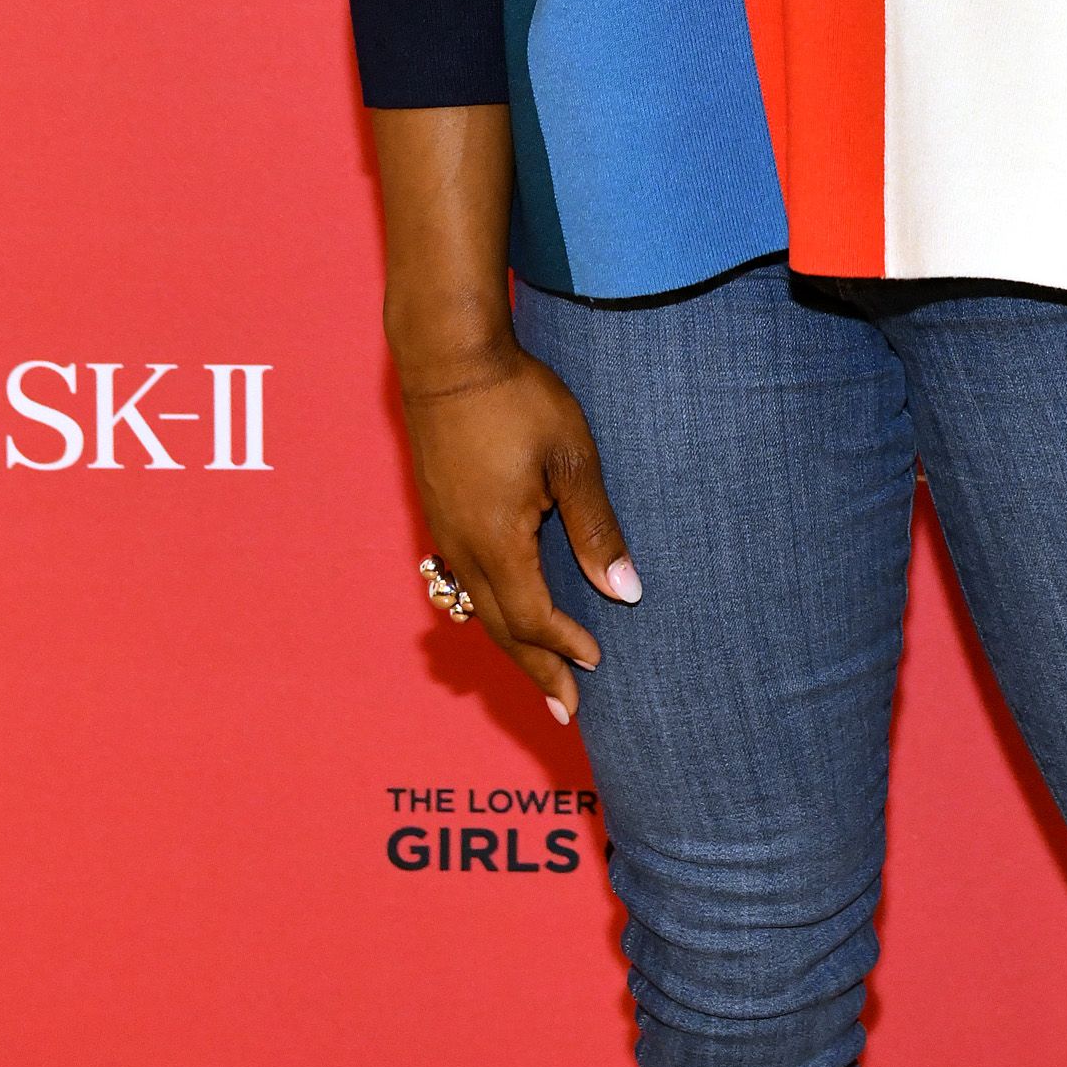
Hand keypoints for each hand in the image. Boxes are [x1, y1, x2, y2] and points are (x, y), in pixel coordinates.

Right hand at [398, 335, 639, 725]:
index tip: (598, 664)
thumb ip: (596, 528)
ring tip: (539, 671)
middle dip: (535, 669)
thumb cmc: (518, 399)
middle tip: (566, 709)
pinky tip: (503, 609)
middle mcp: (463, 547)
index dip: (565, 645)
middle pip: (499, 627)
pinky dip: (490, 608)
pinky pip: (463, 579)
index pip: (532, 617)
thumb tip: (627, 593)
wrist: (449, 356)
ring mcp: (445, 530)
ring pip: (476, 607)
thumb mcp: (573, 459)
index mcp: (497, 542)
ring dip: (510, 644)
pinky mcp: (439, 510)